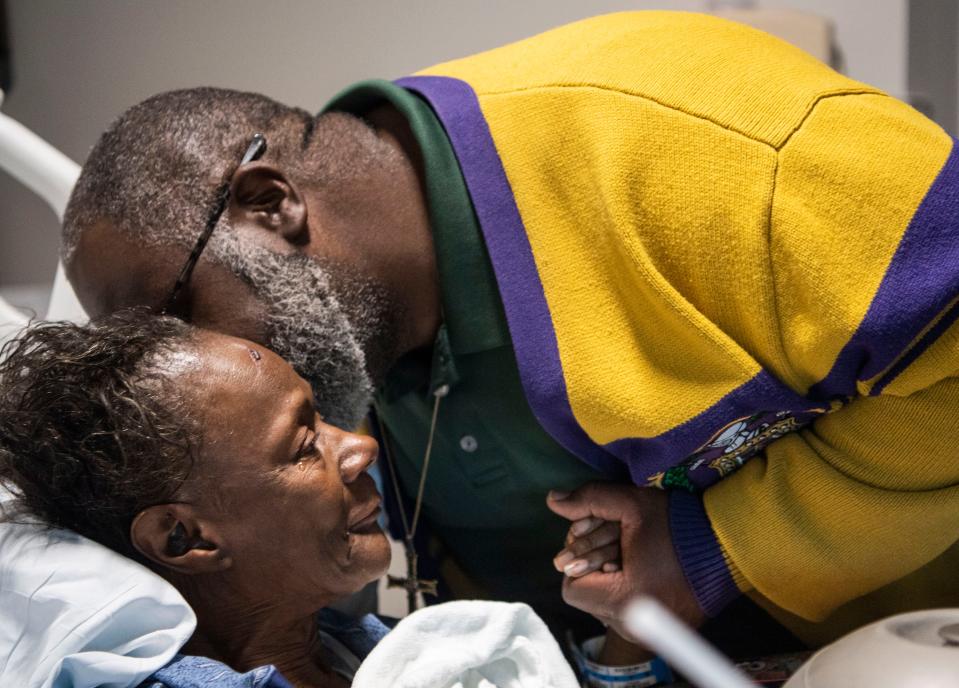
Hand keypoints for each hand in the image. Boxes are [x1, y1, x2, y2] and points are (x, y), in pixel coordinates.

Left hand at [547, 482, 704, 640]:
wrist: (732, 545)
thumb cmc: (679, 525)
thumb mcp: (632, 504)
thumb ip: (588, 500)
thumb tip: (553, 499)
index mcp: (623, 602)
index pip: (571, 587)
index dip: (581, 558)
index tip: (602, 540)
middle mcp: (634, 627)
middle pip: (589, 596)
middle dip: (596, 564)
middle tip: (617, 541)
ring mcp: (650, 633)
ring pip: (608, 603)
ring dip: (612, 575)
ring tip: (634, 553)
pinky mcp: (665, 632)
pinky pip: (630, 611)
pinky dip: (630, 588)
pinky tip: (646, 567)